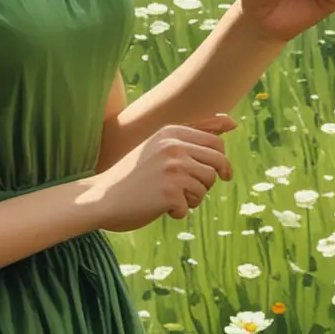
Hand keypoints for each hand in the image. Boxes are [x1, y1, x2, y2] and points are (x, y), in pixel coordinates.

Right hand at [85, 114, 236, 231]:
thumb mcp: (161, 146)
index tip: (221, 175)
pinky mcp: (169, 192)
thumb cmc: (133, 175)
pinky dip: (177, 212)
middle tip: (193, 191)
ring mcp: (172, 169)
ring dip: (193, 198)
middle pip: (217, 165)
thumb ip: (195, 133)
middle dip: (210, 180)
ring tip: (170, 198)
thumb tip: (233, 121)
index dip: (221, 163)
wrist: (102, 197)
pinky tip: (159, 208)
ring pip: (205, 187)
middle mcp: (174, 146)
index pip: (216, 145)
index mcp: (172, 132)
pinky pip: (189, 206)